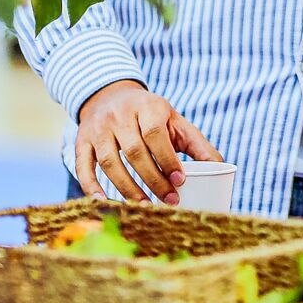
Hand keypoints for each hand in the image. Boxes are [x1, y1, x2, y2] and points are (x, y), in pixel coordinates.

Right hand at [74, 81, 221, 203]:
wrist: (110, 95)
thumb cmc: (150, 115)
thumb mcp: (174, 120)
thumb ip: (196, 143)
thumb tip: (221, 168)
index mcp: (147, 107)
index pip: (155, 135)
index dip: (167, 160)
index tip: (180, 181)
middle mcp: (119, 115)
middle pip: (134, 152)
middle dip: (153, 180)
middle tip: (169, 201)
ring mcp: (98, 128)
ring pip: (111, 162)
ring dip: (128, 188)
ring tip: (145, 206)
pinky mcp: (82, 141)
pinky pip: (84, 166)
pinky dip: (92, 186)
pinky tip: (104, 201)